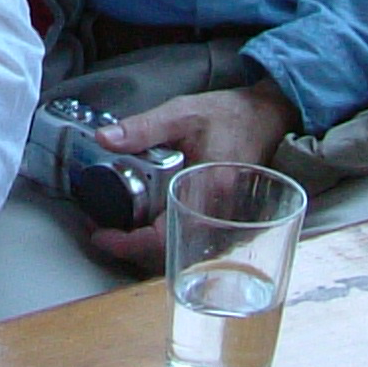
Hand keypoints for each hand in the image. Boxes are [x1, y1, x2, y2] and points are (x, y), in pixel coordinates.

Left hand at [84, 82, 300, 270]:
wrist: (267, 116)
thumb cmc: (230, 114)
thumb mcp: (181, 113)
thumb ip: (143, 127)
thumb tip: (105, 139)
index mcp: (206, 190)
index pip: (162, 237)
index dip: (127, 244)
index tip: (100, 235)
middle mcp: (217, 213)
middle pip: (167, 253)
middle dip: (129, 249)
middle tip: (100, 231)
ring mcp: (222, 220)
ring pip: (178, 252)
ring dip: (144, 248)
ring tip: (116, 230)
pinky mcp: (222, 218)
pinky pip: (189, 240)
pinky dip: (163, 240)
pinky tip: (145, 225)